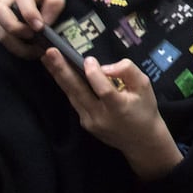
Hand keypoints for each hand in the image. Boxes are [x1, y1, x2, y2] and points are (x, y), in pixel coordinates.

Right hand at [0, 0, 65, 59]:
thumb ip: (54, 3)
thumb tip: (46, 22)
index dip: (29, 13)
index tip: (40, 27)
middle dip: (14, 28)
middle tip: (32, 36)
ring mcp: (2, 12)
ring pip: (0, 30)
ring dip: (17, 44)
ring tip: (36, 50)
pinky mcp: (1, 25)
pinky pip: (4, 39)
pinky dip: (17, 49)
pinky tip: (32, 51)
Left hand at [43, 51, 183, 179]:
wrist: (141, 140)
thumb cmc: (145, 109)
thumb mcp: (145, 86)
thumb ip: (128, 71)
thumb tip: (104, 67)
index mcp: (119, 108)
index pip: (104, 90)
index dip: (95, 75)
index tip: (89, 59)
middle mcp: (100, 116)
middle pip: (78, 92)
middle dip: (62, 70)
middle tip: (50, 52)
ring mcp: (89, 121)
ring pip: (72, 95)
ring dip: (58, 75)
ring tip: (47, 58)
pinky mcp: (84, 123)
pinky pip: (75, 100)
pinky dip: (67, 85)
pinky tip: (59, 71)